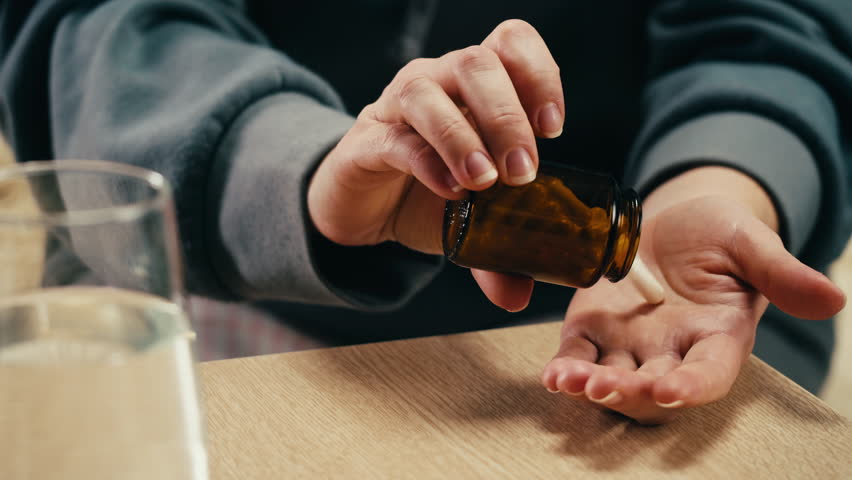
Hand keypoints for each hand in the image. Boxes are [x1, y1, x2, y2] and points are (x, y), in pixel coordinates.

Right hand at [307, 20, 563, 310]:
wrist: (362, 206)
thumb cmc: (425, 192)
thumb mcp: (470, 221)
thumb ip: (496, 254)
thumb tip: (519, 296)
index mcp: (474, 87)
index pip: (510, 43)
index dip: (538, 74)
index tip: (553, 127)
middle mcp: (438, 82)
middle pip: (476, 63)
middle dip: (507, 117)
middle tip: (523, 173)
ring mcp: (398, 107)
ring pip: (430, 91)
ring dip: (464, 136)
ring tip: (484, 183)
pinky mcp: (368, 140)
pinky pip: (397, 138)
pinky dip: (427, 162)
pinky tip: (448, 192)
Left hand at [541, 167, 845, 423]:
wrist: (673, 220)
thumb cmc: (718, 233)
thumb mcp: (750, 243)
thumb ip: (781, 272)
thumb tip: (833, 298)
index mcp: (716, 337)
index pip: (709, 374)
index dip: (691, 386)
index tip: (670, 389)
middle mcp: (671, 350)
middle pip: (652, 389)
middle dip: (630, 392)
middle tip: (607, 386)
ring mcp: (629, 342)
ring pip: (610, 378)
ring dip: (590, 386)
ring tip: (570, 381)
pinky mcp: (593, 327)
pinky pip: (578, 355)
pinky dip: (565, 367)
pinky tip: (553, 374)